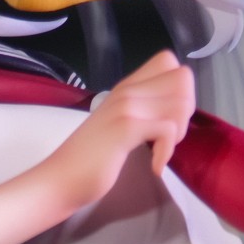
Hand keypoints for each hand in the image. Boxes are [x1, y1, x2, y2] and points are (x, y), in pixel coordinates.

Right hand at [39, 51, 195, 212]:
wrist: (58, 180)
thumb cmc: (87, 162)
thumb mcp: (116, 128)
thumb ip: (139, 114)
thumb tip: (170, 116)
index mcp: (126, 88)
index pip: (169, 62)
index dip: (179, 90)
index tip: (166, 120)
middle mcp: (128, 90)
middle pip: (183, 78)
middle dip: (185, 111)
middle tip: (167, 138)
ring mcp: (126, 106)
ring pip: (181, 103)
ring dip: (178, 132)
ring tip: (160, 152)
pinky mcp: (126, 127)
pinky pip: (167, 129)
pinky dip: (167, 152)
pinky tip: (154, 167)